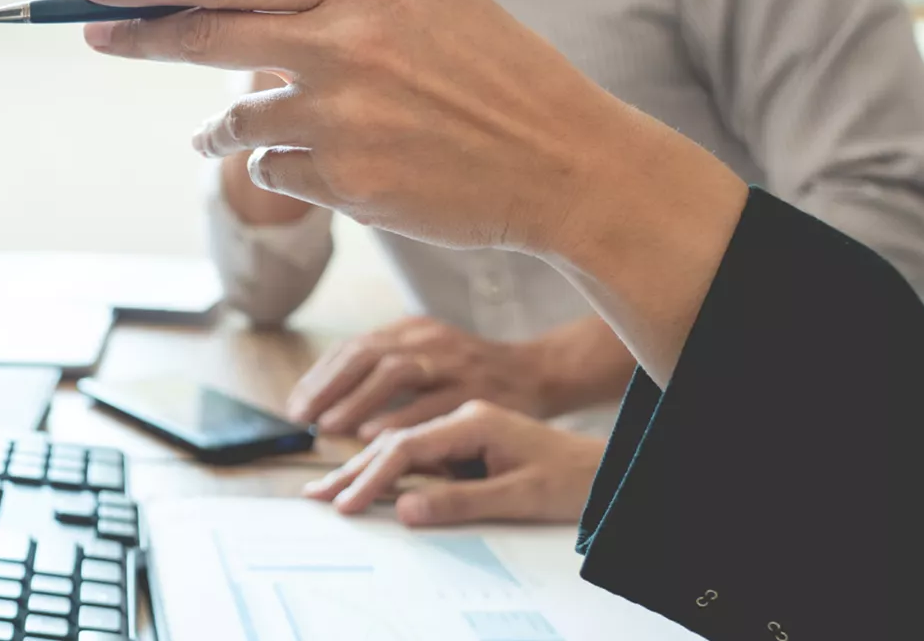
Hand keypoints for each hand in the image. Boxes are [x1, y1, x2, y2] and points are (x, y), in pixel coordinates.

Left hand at [81, 0, 628, 252]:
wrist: (564, 164)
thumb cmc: (497, 76)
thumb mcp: (430, 3)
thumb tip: (252, 7)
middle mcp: (342, 43)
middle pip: (204, 34)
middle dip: (137, 34)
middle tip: (91, 34)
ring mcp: (340, 116)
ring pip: (234, 121)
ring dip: (222, 129)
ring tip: (223, 133)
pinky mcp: (343, 181)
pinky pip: (274, 171)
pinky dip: (281, 168)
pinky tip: (327, 166)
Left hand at [288, 317, 551, 439]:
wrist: (537, 373)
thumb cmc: (470, 375)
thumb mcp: (426, 359)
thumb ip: (382, 373)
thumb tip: (324, 402)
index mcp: (412, 329)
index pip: (354, 347)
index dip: (320, 376)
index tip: (296, 405)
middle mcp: (429, 338)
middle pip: (367, 353)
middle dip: (328, 385)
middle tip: (303, 416)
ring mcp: (454, 360)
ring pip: (395, 371)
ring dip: (357, 399)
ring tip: (330, 425)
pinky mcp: (476, 387)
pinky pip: (431, 401)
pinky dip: (399, 417)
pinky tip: (374, 435)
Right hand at [304, 400, 604, 525]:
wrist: (606, 465)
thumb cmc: (572, 479)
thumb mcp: (522, 497)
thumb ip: (462, 501)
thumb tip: (406, 510)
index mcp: (474, 420)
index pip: (405, 447)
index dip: (371, 477)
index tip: (346, 504)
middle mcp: (463, 413)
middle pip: (391, 436)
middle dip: (352, 468)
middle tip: (316, 495)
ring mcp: (462, 418)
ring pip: (397, 435)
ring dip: (360, 458)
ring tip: (327, 482)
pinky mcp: (465, 431)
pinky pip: (413, 439)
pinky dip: (384, 456)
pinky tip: (363, 467)